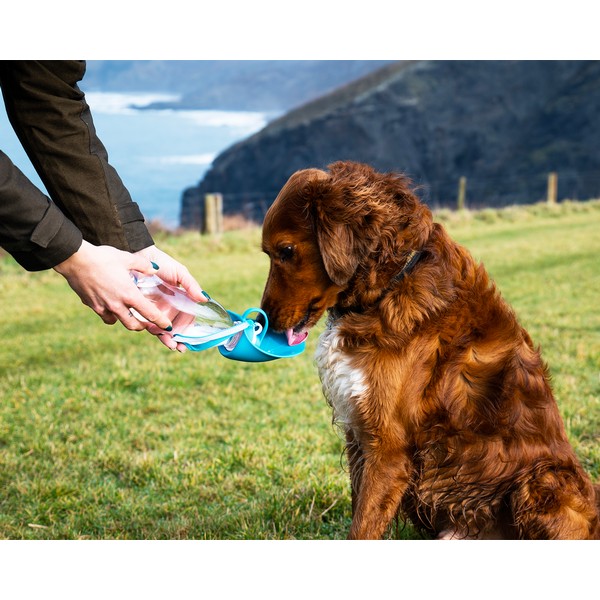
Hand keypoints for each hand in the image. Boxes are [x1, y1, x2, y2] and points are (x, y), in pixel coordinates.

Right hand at [54, 240, 174, 331]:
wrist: (76, 260)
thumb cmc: (103, 257)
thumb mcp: (127, 258)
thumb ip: (144, 265)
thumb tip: (155, 268)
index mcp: (129, 294)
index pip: (150, 314)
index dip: (161, 322)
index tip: (167, 327)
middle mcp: (117, 304)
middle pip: (134, 325)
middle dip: (143, 326)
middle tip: (147, 322)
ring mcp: (103, 307)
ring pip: (118, 322)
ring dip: (126, 321)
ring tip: (130, 315)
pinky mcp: (92, 305)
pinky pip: (105, 316)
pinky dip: (110, 315)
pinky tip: (112, 307)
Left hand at [135, 245, 205, 351]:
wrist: (139, 256)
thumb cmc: (161, 263)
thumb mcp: (180, 273)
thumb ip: (191, 285)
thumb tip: (205, 299)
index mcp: (180, 300)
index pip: (187, 317)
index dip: (189, 329)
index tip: (191, 338)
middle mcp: (169, 307)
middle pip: (175, 326)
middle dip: (179, 338)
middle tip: (180, 346)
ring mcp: (155, 309)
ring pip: (162, 328)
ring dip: (168, 339)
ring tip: (171, 345)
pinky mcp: (141, 309)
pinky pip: (147, 323)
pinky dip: (154, 331)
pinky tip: (159, 335)